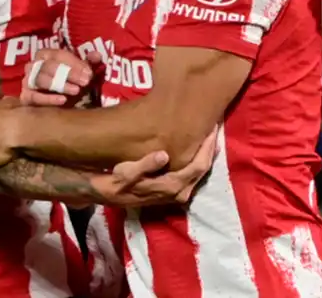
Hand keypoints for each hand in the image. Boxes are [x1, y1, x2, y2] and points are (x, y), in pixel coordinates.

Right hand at [21, 49, 102, 105]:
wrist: (62, 104)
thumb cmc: (72, 82)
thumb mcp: (82, 72)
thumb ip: (90, 63)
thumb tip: (96, 56)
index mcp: (46, 55)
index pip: (58, 55)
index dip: (74, 63)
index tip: (89, 72)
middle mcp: (34, 66)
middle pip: (48, 66)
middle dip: (69, 73)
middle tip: (86, 81)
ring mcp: (28, 81)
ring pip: (39, 79)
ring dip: (59, 84)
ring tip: (76, 90)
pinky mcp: (25, 97)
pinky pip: (32, 96)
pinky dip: (47, 98)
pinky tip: (63, 100)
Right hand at [96, 128, 217, 206]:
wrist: (107, 196)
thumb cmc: (114, 181)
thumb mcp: (124, 172)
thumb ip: (144, 165)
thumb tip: (163, 155)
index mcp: (170, 186)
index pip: (197, 166)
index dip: (207, 147)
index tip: (212, 128)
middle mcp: (178, 193)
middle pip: (203, 169)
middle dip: (210, 148)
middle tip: (214, 126)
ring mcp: (177, 194)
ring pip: (200, 173)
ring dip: (205, 154)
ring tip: (209, 134)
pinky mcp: (173, 192)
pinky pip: (193, 175)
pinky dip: (198, 160)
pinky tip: (198, 148)